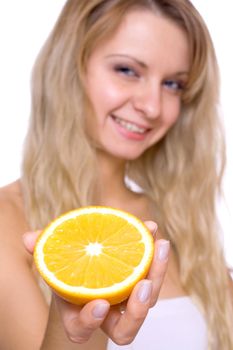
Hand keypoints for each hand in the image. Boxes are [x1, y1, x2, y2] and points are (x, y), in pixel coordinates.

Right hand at [23, 221, 168, 345]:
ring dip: (157, 273)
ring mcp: (127, 301)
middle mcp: (107, 316)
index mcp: (80, 316)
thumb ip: (43, 250)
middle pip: (127, 327)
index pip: (84, 330)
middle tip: (143, 283)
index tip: (99, 304)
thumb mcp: (53, 260)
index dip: (91, 321)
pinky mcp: (141, 281)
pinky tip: (152, 228)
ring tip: (159, 245)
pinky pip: (153, 273)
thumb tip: (29, 238)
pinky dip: (155, 252)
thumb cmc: (66, 269)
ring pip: (147, 300)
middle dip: (138, 310)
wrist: (84, 266)